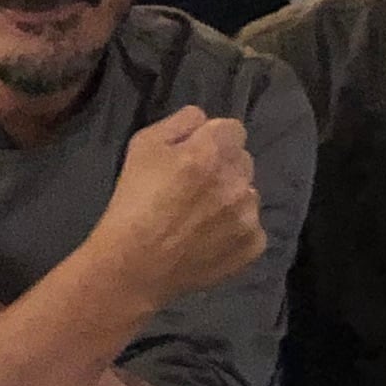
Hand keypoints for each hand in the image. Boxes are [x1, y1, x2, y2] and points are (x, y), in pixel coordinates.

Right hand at [89, 107, 264, 303]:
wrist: (134, 266)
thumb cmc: (133, 201)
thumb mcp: (143, 145)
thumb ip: (180, 122)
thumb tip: (203, 119)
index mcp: (213, 151)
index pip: (233, 130)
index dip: (212, 140)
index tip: (195, 156)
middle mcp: (238, 180)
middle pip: (243, 162)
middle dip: (224, 168)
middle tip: (195, 188)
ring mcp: (249, 215)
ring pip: (247, 196)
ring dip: (231, 200)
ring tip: (200, 219)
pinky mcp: (253, 245)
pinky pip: (252, 229)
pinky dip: (235, 232)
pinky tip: (209, 240)